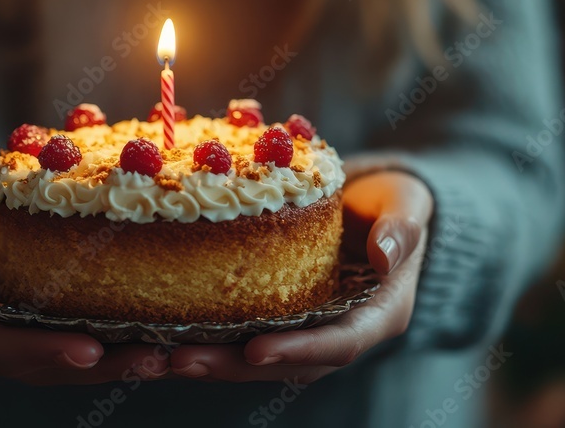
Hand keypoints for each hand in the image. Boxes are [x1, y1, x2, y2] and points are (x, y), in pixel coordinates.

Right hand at [0, 180, 169, 384]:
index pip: (0, 350)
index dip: (44, 352)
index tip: (88, 349)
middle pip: (49, 368)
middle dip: (101, 368)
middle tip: (150, 359)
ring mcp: (30, 343)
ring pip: (79, 367)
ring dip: (124, 366)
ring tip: (169, 358)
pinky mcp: (58, 331)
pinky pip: (94, 346)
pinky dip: (128, 347)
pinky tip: (169, 342)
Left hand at [170, 170, 432, 382]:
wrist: (375, 197)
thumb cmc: (394, 198)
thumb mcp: (406, 204)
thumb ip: (402, 228)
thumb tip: (387, 256)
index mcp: (377, 314)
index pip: (338, 344)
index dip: (297, 350)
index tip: (255, 349)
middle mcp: (338, 331)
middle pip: (286, 363)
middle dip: (233, 366)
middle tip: (181, 360)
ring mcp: (306, 327)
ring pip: (256, 357)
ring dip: (210, 360)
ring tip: (157, 357)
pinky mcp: (278, 313)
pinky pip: (241, 333)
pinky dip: (206, 337)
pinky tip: (160, 335)